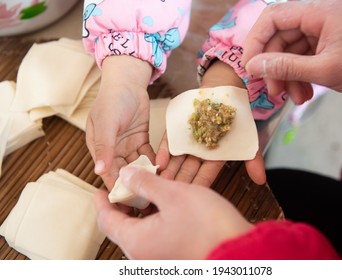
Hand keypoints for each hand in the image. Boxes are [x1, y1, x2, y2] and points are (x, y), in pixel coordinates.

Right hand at [86, 55, 154, 189]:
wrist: (128, 81)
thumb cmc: (112, 100)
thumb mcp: (106, 123)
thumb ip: (104, 147)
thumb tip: (99, 170)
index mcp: (100, 148)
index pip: (108, 172)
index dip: (116, 186)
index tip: (128, 201)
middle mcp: (113, 149)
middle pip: (123, 172)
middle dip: (134, 184)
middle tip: (147, 199)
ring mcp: (128, 145)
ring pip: (137, 165)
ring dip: (145, 174)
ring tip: (158, 186)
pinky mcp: (141, 139)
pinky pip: (148, 154)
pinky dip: (154, 162)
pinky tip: (163, 170)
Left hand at [94, 166, 252, 258]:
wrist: (242, 254)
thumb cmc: (207, 225)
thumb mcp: (174, 195)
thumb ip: (146, 183)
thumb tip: (125, 175)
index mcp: (137, 241)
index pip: (107, 221)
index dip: (101, 202)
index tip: (98, 190)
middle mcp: (145, 254)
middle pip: (125, 226)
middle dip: (125, 204)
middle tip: (127, 187)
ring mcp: (162, 257)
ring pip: (144, 229)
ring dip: (144, 209)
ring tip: (148, 190)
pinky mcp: (177, 256)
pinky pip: (160, 234)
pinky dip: (159, 218)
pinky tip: (168, 205)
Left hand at [156, 61, 265, 186]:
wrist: (226, 92)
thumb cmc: (237, 117)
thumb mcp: (247, 140)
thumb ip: (253, 160)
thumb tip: (261, 180)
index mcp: (212, 159)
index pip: (205, 176)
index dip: (199, 185)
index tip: (192, 198)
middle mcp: (197, 153)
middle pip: (187, 171)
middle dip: (179, 183)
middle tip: (169, 198)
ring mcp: (185, 142)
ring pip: (175, 160)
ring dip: (168, 171)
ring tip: (161, 183)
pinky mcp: (176, 129)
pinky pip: (169, 142)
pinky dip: (165, 151)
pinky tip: (160, 162)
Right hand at [242, 0, 341, 103]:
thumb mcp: (324, 70)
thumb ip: (286, 67)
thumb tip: (253, 66)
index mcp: (319, 12)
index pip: (273, 17)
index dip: (256, 40)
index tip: (249, 66)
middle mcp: (316, 17)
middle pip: (278, 38)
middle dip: (274, 67)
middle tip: (273, 92)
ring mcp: (318, 31)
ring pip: (287, 52)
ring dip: (286, 77)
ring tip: (294, 98)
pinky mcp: (320, 44)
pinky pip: (298, 59)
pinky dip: (297, 77)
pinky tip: (303, 93)